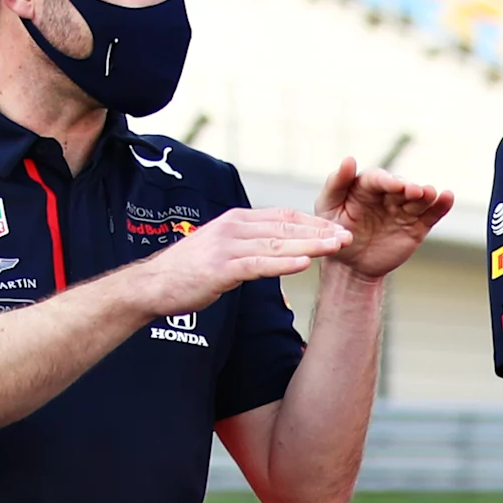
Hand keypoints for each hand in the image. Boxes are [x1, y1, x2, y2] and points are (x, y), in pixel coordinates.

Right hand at [134, 206, 349, 315]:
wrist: (153, 285)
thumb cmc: (190, 272)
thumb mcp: (224, 251)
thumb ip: (250, 246)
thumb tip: (278, 252)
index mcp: (237, 220)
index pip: (283, 217)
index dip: (313, 222)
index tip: (338, 228)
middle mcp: (234, 227)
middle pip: (285, 227)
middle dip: (319, 231)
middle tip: (349, 236)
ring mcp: (227, 246)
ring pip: (277, 244)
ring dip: (310, 245)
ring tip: (337, 247)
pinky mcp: (220, 268)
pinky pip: (257, 264)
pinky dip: (282, 263)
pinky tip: (304, 263)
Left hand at [314, 158, 453, 279]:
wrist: (351, 267)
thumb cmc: (334, 233)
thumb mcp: (328, 208)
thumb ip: (336, 184)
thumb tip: (349, 159)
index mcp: (365, 187)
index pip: (377, 179)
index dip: (387, 181)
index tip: (394, 184)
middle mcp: (387, 195)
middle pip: (401, 187)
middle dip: (409, 187)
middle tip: (415, 191)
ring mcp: (403, 210)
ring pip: (418, 199)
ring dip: (427, 195)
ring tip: (432, 193)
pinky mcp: (416, 227)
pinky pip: (430, 215)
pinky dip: (441, 206)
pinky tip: (448, 197)